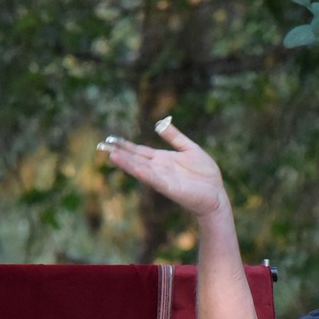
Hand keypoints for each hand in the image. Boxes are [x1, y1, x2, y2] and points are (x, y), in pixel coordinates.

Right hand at [97, 117, 228, 219]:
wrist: (217, 195)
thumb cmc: (205, 175)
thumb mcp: (190, 149)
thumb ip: (175, 137)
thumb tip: (159, 123)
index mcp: (161, 159)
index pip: (139, 151)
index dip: (125, 145)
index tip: (109, 139)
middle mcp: (158, 169)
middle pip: (135, 159)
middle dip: (119, 153)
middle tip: (101, 146)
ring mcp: (163, 179)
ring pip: (141, 169)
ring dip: (127, 163)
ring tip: (112, 156)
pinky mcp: (171, 188)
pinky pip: (156, 180)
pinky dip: (146, 175)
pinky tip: (136, 169)